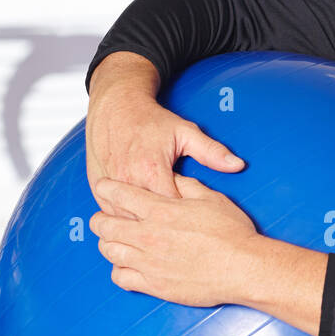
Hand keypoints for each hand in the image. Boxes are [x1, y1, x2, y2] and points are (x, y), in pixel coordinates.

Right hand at [86, 62, 244, 215]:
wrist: (115, 105)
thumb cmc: (151, 119)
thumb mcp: (185, 132)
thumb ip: (211, 152)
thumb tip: (238, 165)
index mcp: (151, 170)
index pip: (172, 210)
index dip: (185, 218)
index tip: (196, 219)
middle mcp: (127, 180)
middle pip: (147, 219)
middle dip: (163, 226)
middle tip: (179, 229)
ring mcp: (109, 184)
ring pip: (125, 219)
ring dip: (140, 225)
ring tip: (159, 230)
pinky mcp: (96, 185)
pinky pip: (110, 211)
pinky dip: (122, 218)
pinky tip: (136, 222)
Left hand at [89, 173, 261, 306]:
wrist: (244, 268)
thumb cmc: (232, 233)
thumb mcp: (211, 198)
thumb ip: (186, 186)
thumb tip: (172, 178)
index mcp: (160, 210)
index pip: (119, 194)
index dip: (107, 187)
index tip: (105, 187)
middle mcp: (148, 235)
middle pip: (105, 225)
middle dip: (100, 218)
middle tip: (104, 218)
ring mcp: (149, 262)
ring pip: (109, 251)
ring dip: (108, 243)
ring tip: (115, 241)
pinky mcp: (154, 284)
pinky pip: (120, 277)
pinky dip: (118, 270)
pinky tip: (127, 265)